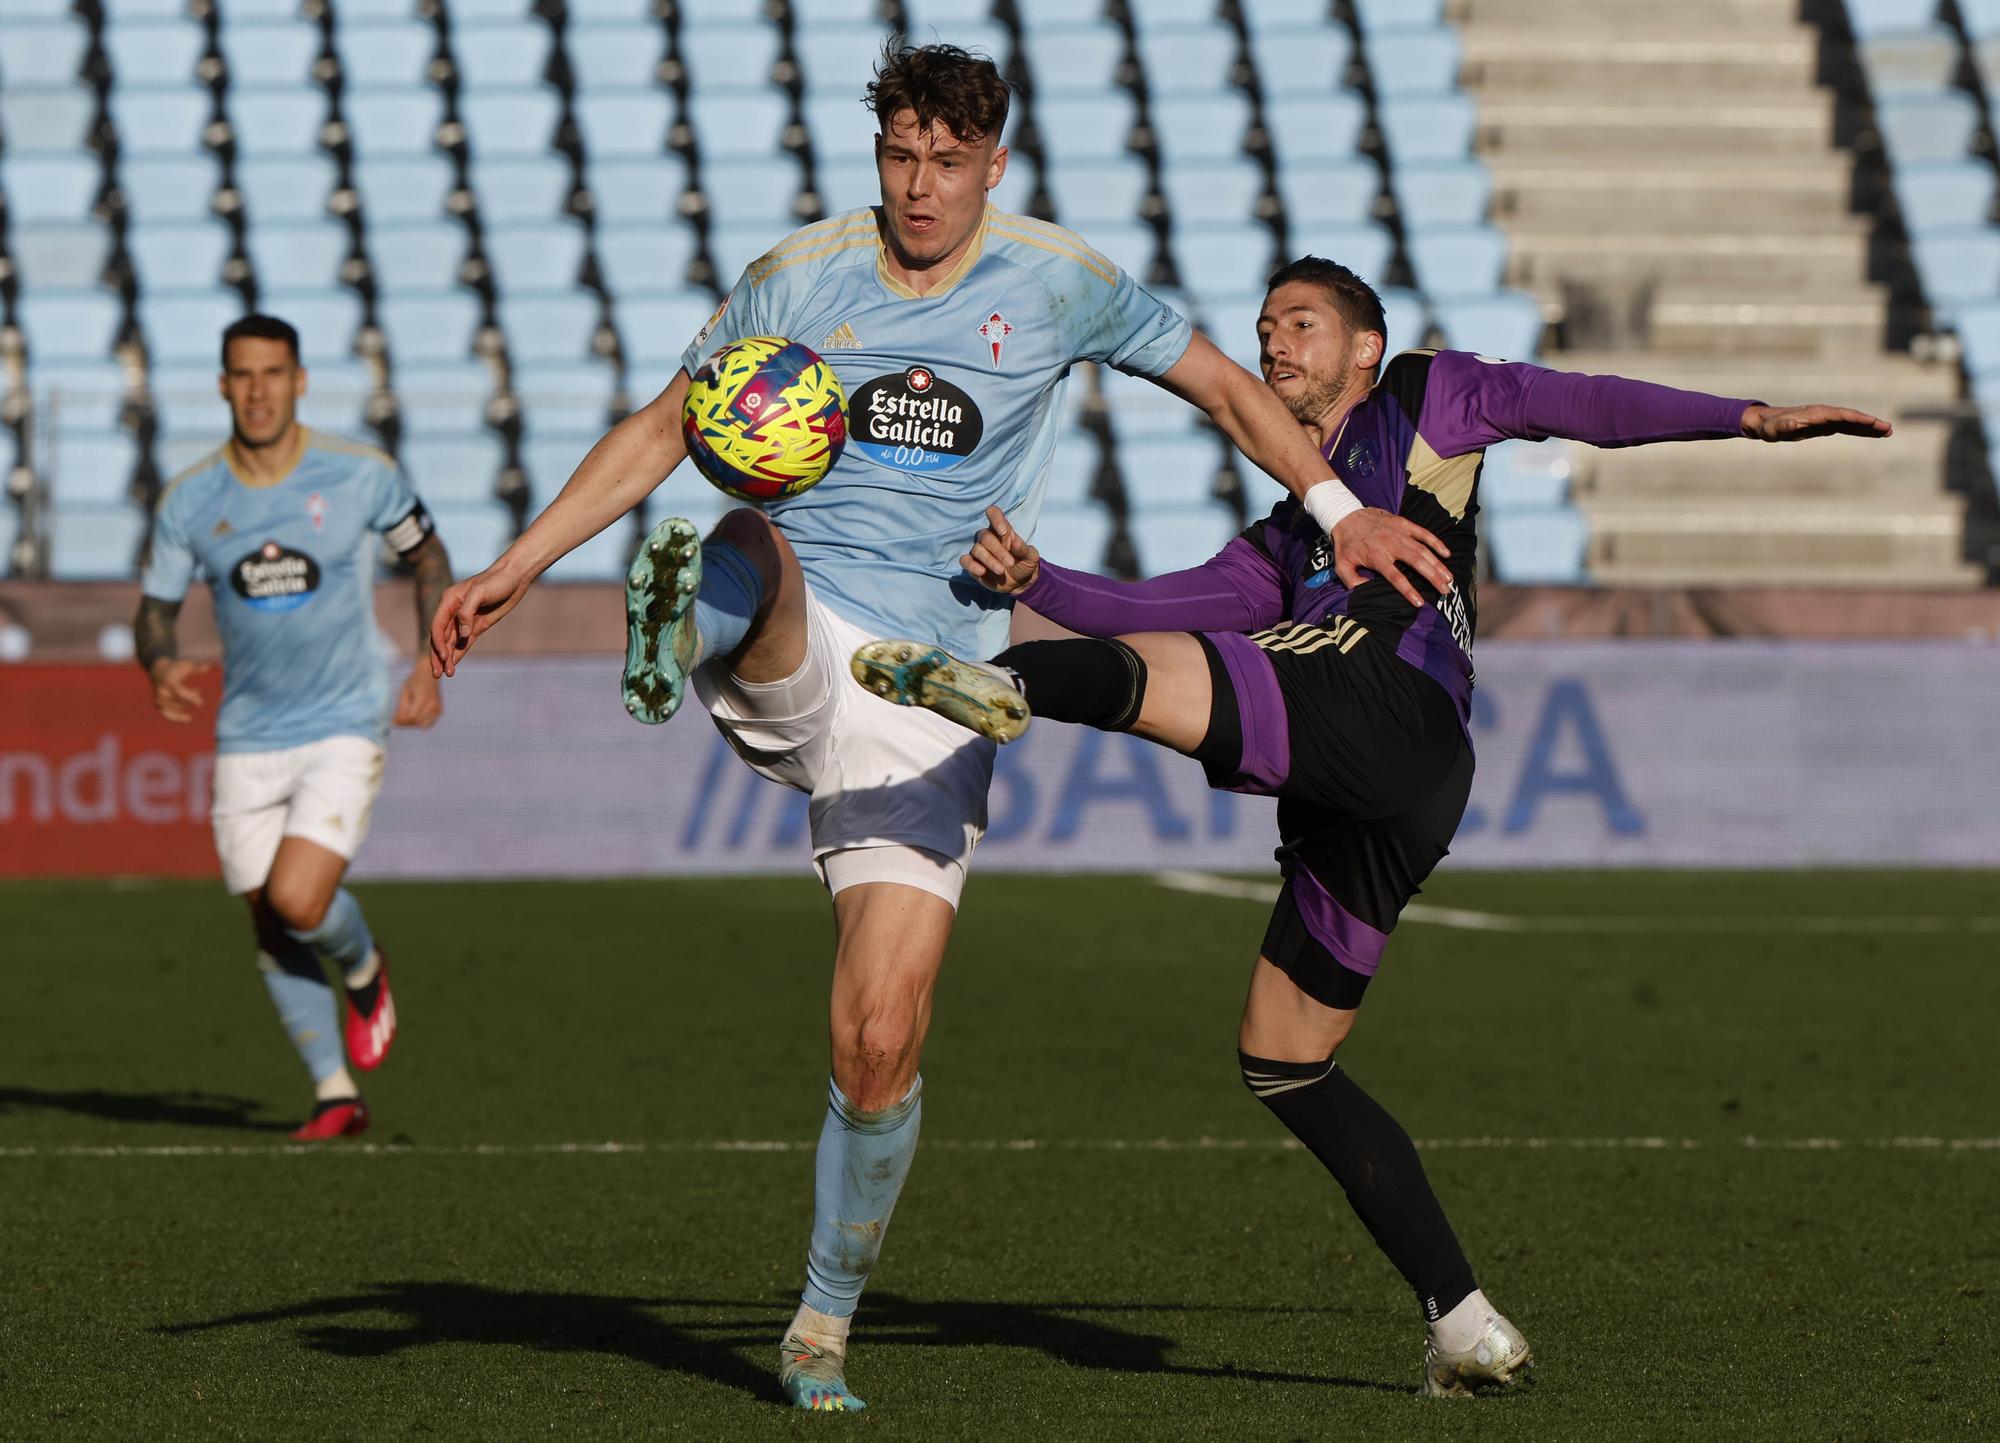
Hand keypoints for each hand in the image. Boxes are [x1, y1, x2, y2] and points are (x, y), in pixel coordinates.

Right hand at [148, 659, 211, 722]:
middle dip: (188, 702)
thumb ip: (197, 668)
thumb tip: (207, 667)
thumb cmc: (176, 667)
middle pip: (177, 701)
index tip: (201, 703)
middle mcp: (163, 690)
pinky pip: (165, 713)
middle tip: (198, 697)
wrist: (159, 670)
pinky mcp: (158, 703)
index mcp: (169, 681)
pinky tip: (187, 718)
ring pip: (170, 709)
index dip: (191, 697)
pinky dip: (175, 717)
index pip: (180, 691)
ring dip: (181, 710)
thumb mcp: (186, 665)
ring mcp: (159, 697)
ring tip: (189, 715)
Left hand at [393, 666, 441, 727]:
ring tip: (405, 718)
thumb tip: (394, 723)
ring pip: (422, 724)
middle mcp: (432, 704)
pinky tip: (414, 717)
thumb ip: (400, 708)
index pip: (410, 716)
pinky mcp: (439, 711)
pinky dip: (420, 723)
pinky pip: (428, 723)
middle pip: (416, 721)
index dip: (400, 720)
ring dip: (412, 723)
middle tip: (397, 720)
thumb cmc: (415, 681)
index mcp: (423, 698)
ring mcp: (437, 708)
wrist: (430, 674)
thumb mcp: (404, 692)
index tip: (392, 721)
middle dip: (405, 723)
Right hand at [430, 562, 531, 677]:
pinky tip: (454, 665)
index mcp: (449, 601)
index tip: (444, 657)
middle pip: (441, 637)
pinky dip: (459, 653)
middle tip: (438, 674)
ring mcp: (465, 619)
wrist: (515, 577)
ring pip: (452, 642)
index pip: (438, 626)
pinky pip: (464, 642)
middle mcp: (453, 611)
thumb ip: (467, 612)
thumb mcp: (480, 592)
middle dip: (438, 656)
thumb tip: (462, 633)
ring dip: (448, 658)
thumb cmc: (496, 580)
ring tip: (447, 675)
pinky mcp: (477, 625)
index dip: (438, 643)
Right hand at [960, 505, 1040, 594]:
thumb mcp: (1031, 558)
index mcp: (1003, 530)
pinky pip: (965, 560)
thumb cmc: (1024, 564)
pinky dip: (971, 565)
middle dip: (998, 551)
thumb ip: (1026, 550)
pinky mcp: (972, 564)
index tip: (1003, 532)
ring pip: (976, 549)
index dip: (996, 519)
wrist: (1019, 583)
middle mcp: (989, 538)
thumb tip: (1015, 544)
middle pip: (985, 537)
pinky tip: (982, 572)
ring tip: (1001, 571)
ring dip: (989, 560)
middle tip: (1010, 563)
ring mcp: (979, 551)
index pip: (993, 513)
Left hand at [1329, 508, 1453, 608]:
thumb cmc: (1346, 544)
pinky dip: (1436, 543)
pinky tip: (1447, 554)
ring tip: (1449, 579)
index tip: (1420, 602)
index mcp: (1377, 557)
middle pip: (1416, 563)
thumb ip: (1352, 581)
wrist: (1346, 514)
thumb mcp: (1341, 565)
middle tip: (1445, 591)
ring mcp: (1399, 533)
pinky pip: (1423, 533)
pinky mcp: (1404, 523)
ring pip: (1423, 550)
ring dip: (1438, 564)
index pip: (1396, 577)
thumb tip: (1365, 592)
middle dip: (1433, 578)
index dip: (1408, 590)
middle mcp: (1391, 544)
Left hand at [1741, 404, 1891, 440]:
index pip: (1841, 415)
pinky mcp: (1825, 426)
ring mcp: (1826, 419)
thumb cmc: (1770, 426)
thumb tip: (1794, 422)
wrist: (1765, 423)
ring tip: (1888, 432)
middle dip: (1870, 422)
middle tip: (1888, 428)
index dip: (1858, 419)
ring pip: (1852, 422)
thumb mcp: (1775, 428)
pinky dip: (1860, 430)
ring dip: (1869, 427)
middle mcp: (1824, 414)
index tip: (1873, 422)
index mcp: (1816, 413)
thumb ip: (1786, 425)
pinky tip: (1873, 434)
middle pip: (1851, 417)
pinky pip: (1847, 427)